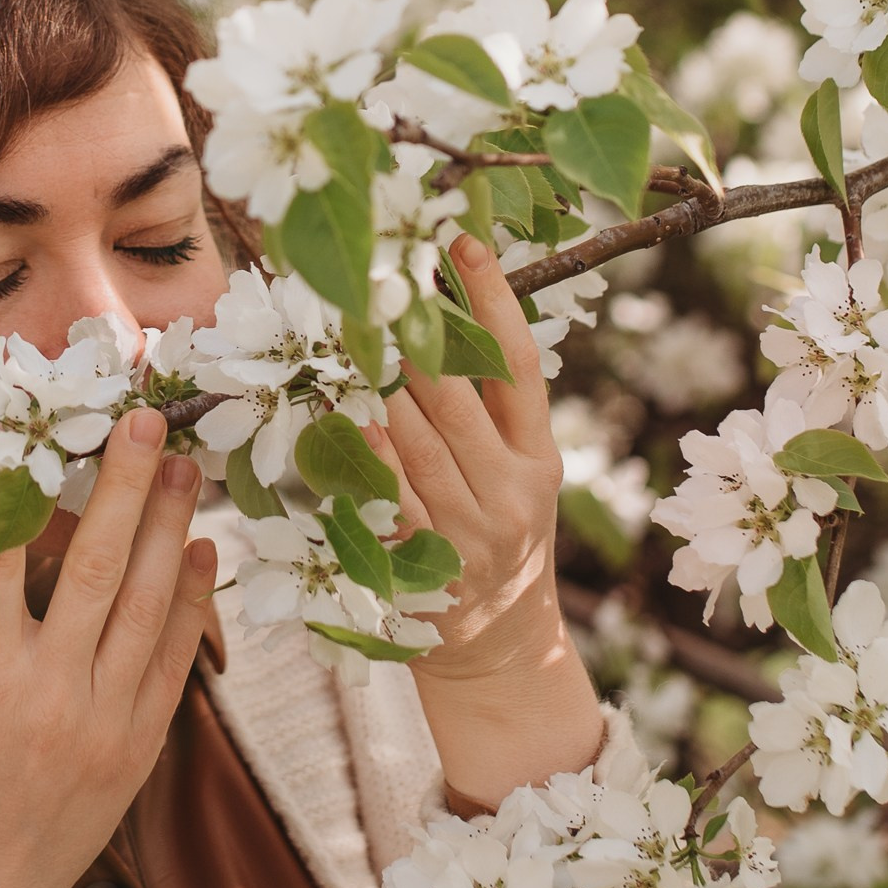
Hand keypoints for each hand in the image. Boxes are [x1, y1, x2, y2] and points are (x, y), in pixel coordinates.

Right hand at [0, 408, 215, 887]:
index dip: (14, 485)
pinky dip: (192, 599)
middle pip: (99, 565)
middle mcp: (47, 694)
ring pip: (150, 604)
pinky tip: (200, 547)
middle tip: (149, 415)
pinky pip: (176, 657)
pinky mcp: (140, 747)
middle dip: (124, 482)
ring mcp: (103, 722)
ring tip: (186, 464)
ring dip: (170, 525)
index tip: (33, 426)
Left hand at [361, 231, 603, 810]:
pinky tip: (346, 414)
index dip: (493, 299)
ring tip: (348, 327)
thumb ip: (490, 413)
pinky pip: (388, 495)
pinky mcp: (427, 564)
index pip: (519, 364)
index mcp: (540, 456)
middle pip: (458, 393)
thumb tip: (444, 314)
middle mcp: (513, 490)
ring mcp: (470, 530)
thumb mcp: (517, 476)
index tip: (461, 239)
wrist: (500, 648)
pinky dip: (366, 452)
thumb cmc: (497, 537)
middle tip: (376, 273)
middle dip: (413, 331)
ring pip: (418, 437)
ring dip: (378, 380)